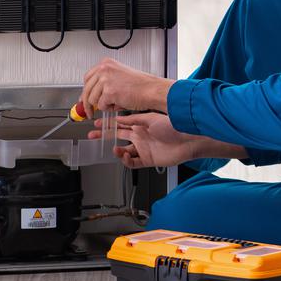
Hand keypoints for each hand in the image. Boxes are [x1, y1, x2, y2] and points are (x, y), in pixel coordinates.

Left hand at [80, 59, 172, 113]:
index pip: (87, 78)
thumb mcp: (119, 76)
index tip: (84, 99)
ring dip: (103, 105)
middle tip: (90, 112)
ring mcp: (106, 79)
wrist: (152, 90)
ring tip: (116, 103)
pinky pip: (101, 106)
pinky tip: (120, 103)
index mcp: (106, 63)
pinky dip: (110, 108)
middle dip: (87, 104)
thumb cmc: (141, 85)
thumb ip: (105, 82)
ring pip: (92, 99)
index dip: (86, 91)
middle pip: (86, 90)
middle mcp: (104, 69)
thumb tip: (91, 95)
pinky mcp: (109, 91)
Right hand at [90, 113, 207, 168]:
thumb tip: (119, 117)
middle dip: (105, 137)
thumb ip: (134, 119)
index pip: (120, 125)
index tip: (97, 123)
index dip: (108, 125)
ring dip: (117, 152)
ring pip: (125, 152)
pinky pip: (134, 162)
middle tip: (93, 137)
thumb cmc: (173, 126)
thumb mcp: (150, 118)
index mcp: (140, 125)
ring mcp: (144, 149)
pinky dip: (127, 161)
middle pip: (118, 138)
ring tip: (114, 150)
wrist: (188, 139)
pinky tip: (125, 156)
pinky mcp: (148, 160)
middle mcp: (140, 136)